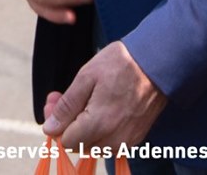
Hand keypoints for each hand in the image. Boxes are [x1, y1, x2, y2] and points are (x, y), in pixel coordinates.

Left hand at [43, 41, 165, 155]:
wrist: (157, 62)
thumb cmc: (121, 64)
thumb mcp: (87, 77)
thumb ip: (67, 106)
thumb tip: (49, 128)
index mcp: (98, 125)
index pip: (66, 141)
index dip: (57, 121)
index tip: (56, 100)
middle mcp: (113, 139)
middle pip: (79, 144)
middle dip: (69, 123)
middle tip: (68, 96)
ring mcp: (126, 141)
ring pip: (94, 145)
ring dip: (85, 127)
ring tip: (87, 100)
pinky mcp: (136, 138)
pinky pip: (110, 143)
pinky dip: (102, 130)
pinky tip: (103, 107)